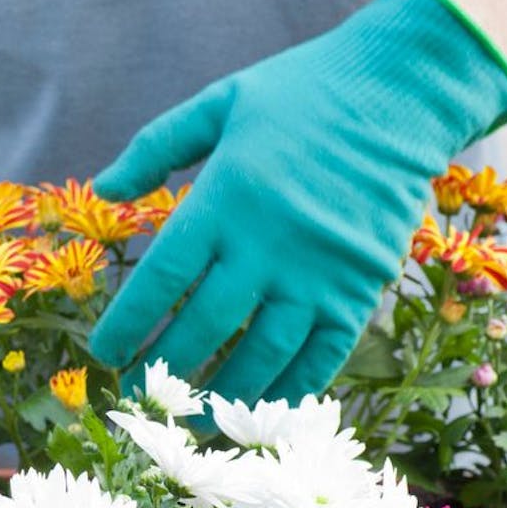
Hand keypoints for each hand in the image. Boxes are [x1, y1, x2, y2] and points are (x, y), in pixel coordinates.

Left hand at [89, 0, 506, 404]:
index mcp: (224, 200)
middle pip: (204, 326)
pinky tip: (261, 411)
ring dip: (222, 392)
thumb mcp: (220, 103)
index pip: (162, 279)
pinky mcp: (361, 288)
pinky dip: (290, 389)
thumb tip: (104, 188)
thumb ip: (156, 146)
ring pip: (261, 353)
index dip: (127, 324)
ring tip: (191, 417)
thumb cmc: (303, 93)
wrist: (404, 90)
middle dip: (164, 368)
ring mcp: (318, 272)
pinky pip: (322, 354)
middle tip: (139, 393)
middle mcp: (268, 245)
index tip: (102, 354)